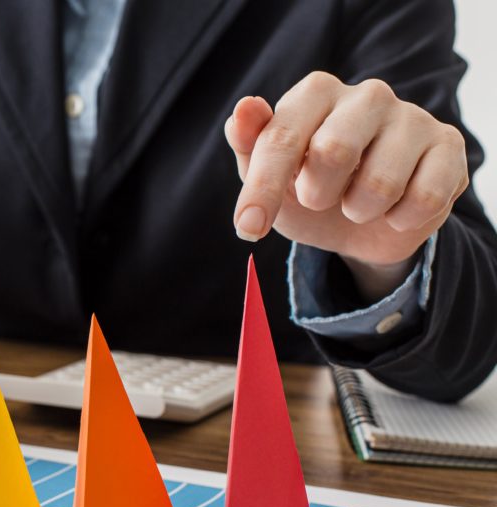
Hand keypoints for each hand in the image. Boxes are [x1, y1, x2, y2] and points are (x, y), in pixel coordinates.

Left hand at [225, 72, 468, 300]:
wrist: (360, 225)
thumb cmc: (308, 187)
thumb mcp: (268, 176)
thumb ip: (249, 145)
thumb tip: (244, 109)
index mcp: (316, 92)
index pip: (282, 137)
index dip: (263, 188)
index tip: (248, 227)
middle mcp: (368, 94)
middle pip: (333, 151)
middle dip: (317, 195)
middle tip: (318, 198)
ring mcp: (413, 117)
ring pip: (380, 185)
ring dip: (359, 212)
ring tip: (358, 203)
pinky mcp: (448, 146)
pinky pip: (422, 199)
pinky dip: (398, 221)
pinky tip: (394, 210)